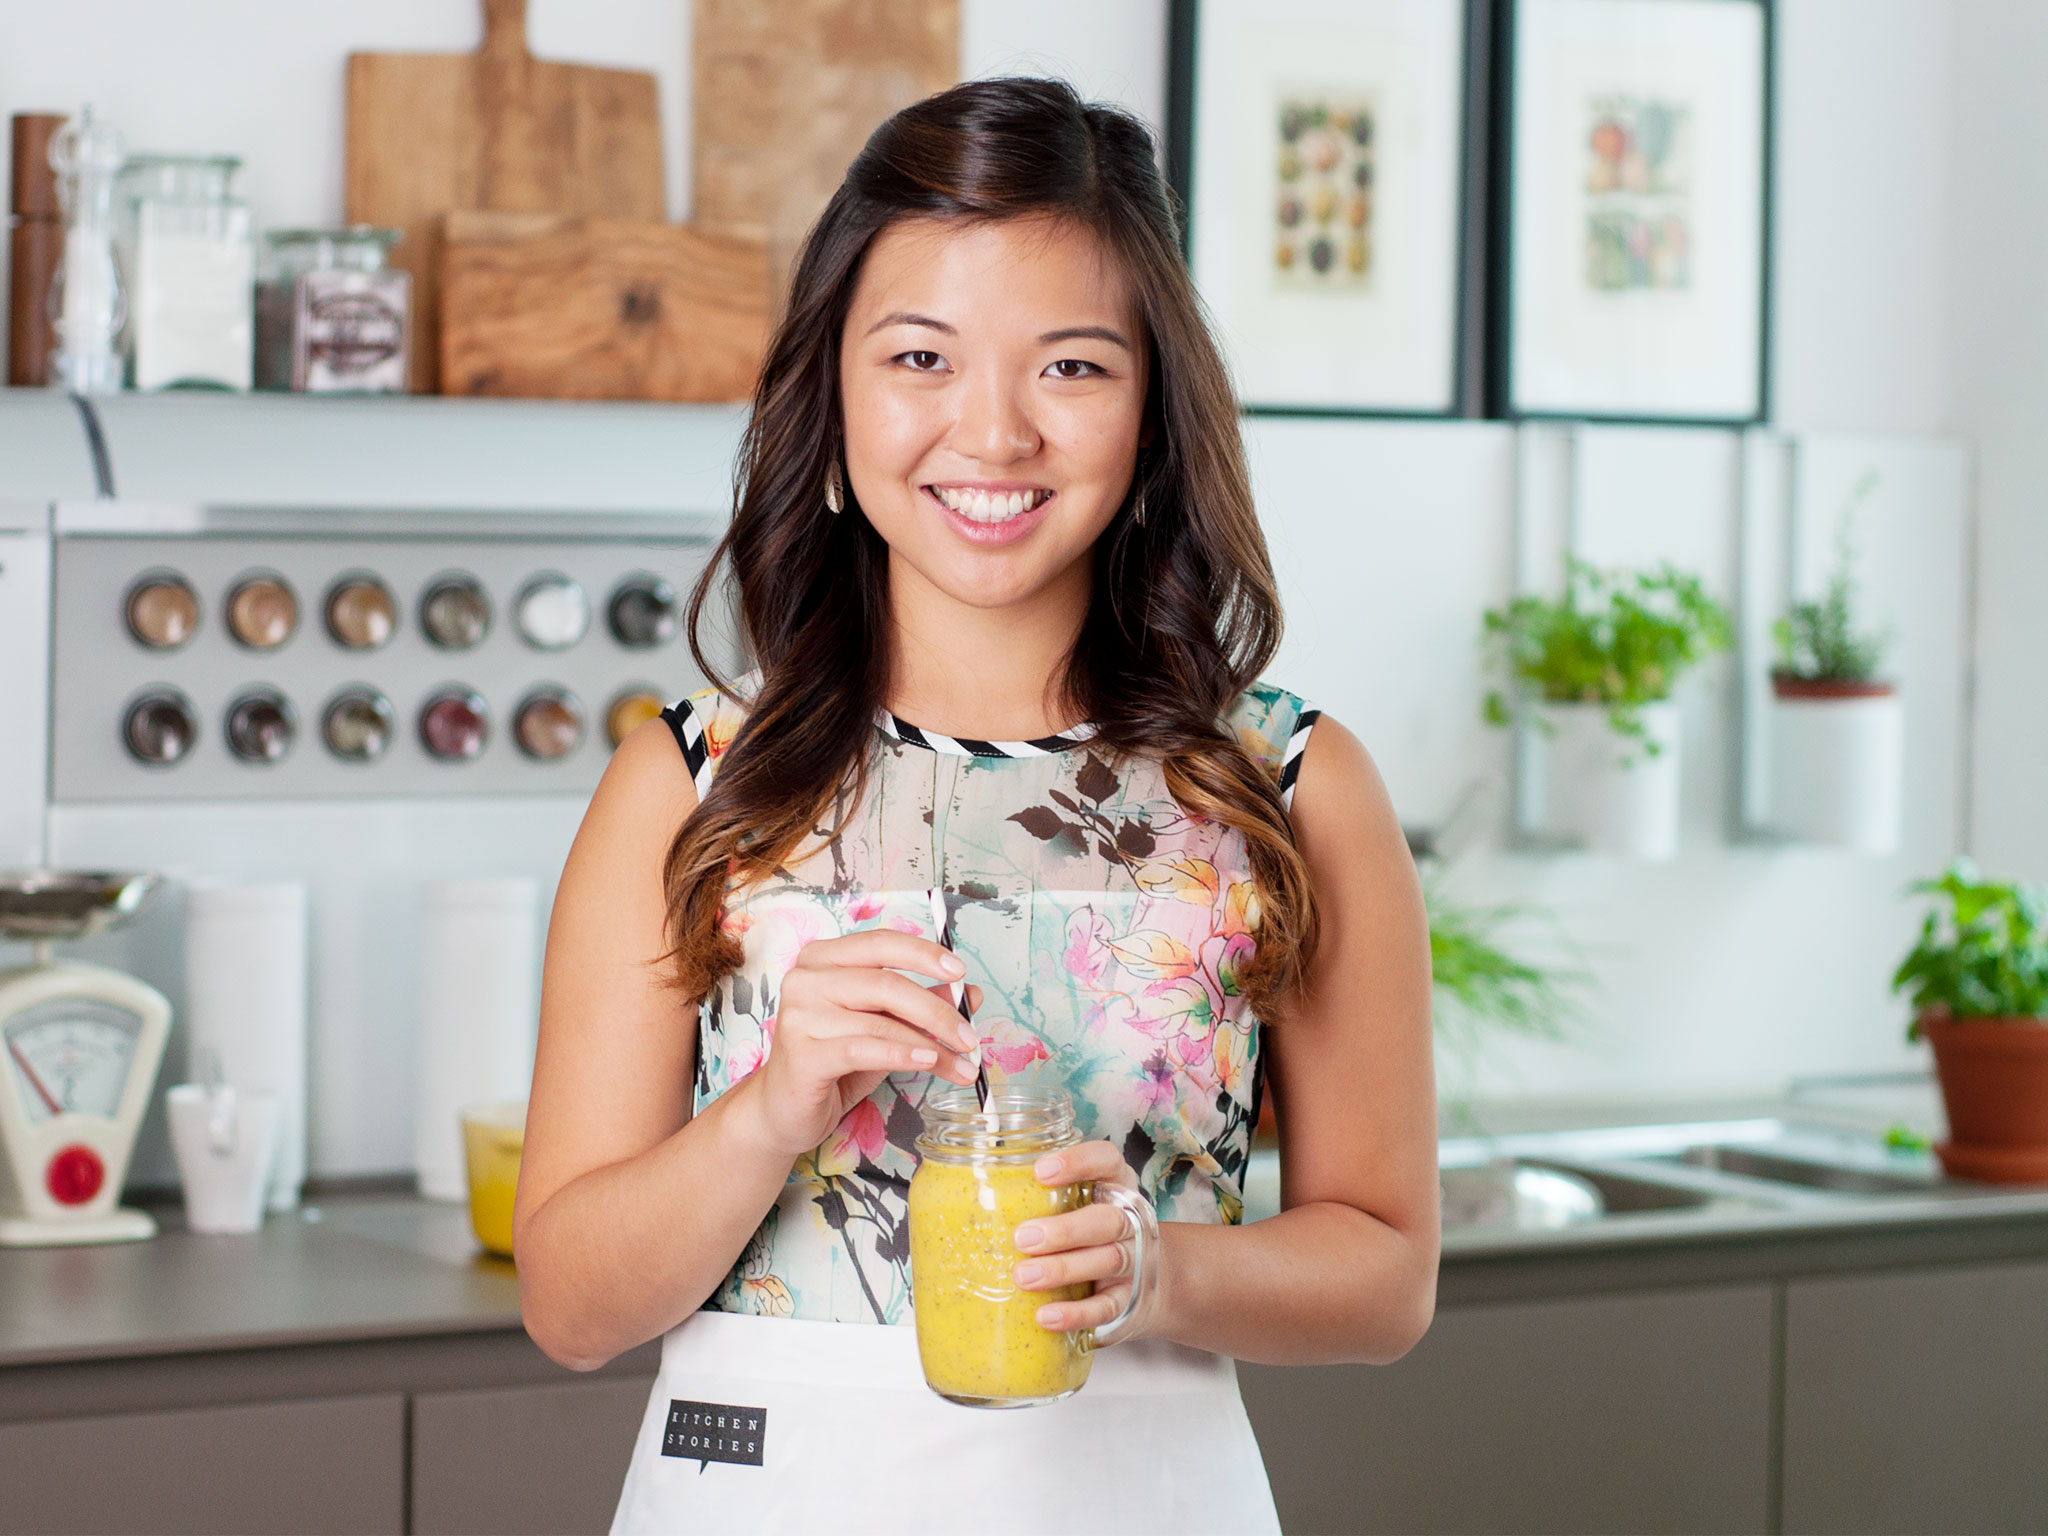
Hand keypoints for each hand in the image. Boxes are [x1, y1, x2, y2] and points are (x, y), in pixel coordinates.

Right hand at [734, 929, 980, 1159]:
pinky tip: (927, 1061)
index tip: (961, 973)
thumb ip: (919, 1006)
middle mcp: (806, 978)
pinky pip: (863, 1049)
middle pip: (886, 983)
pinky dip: (901, 1054)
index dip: (924, 955)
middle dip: (938, 1011)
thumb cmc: (833, 1062)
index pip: (881, 942)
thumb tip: (970, 994)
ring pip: (880, 1021)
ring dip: (931, 1045)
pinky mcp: (801, 1053)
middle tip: (970, 1036)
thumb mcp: (882, 1027)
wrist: (784, 1110)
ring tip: (962, 1064)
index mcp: (824, 958)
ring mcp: (799, 1015)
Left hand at [1009, 1138, 1157, 1338]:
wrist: (1142, 1281)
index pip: (1106, 1161)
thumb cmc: (1088, 1234)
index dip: (1078, 1162)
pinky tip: (1047, 1315)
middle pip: (1107, 1219)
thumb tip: (959, 1198)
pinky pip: (1106, 1307)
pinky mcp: (1128, 1300)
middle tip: (1022, 1237)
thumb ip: (1036, 1198)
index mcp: (1112, 1186)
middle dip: (1065, 1229)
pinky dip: (1076, 1313)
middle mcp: (1127, 1220)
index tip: (1040, 1172)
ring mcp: (1132, 1261)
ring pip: (1107, 1260)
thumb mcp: (1074, 1206)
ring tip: (1024, 1277)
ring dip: (1063, 1269)